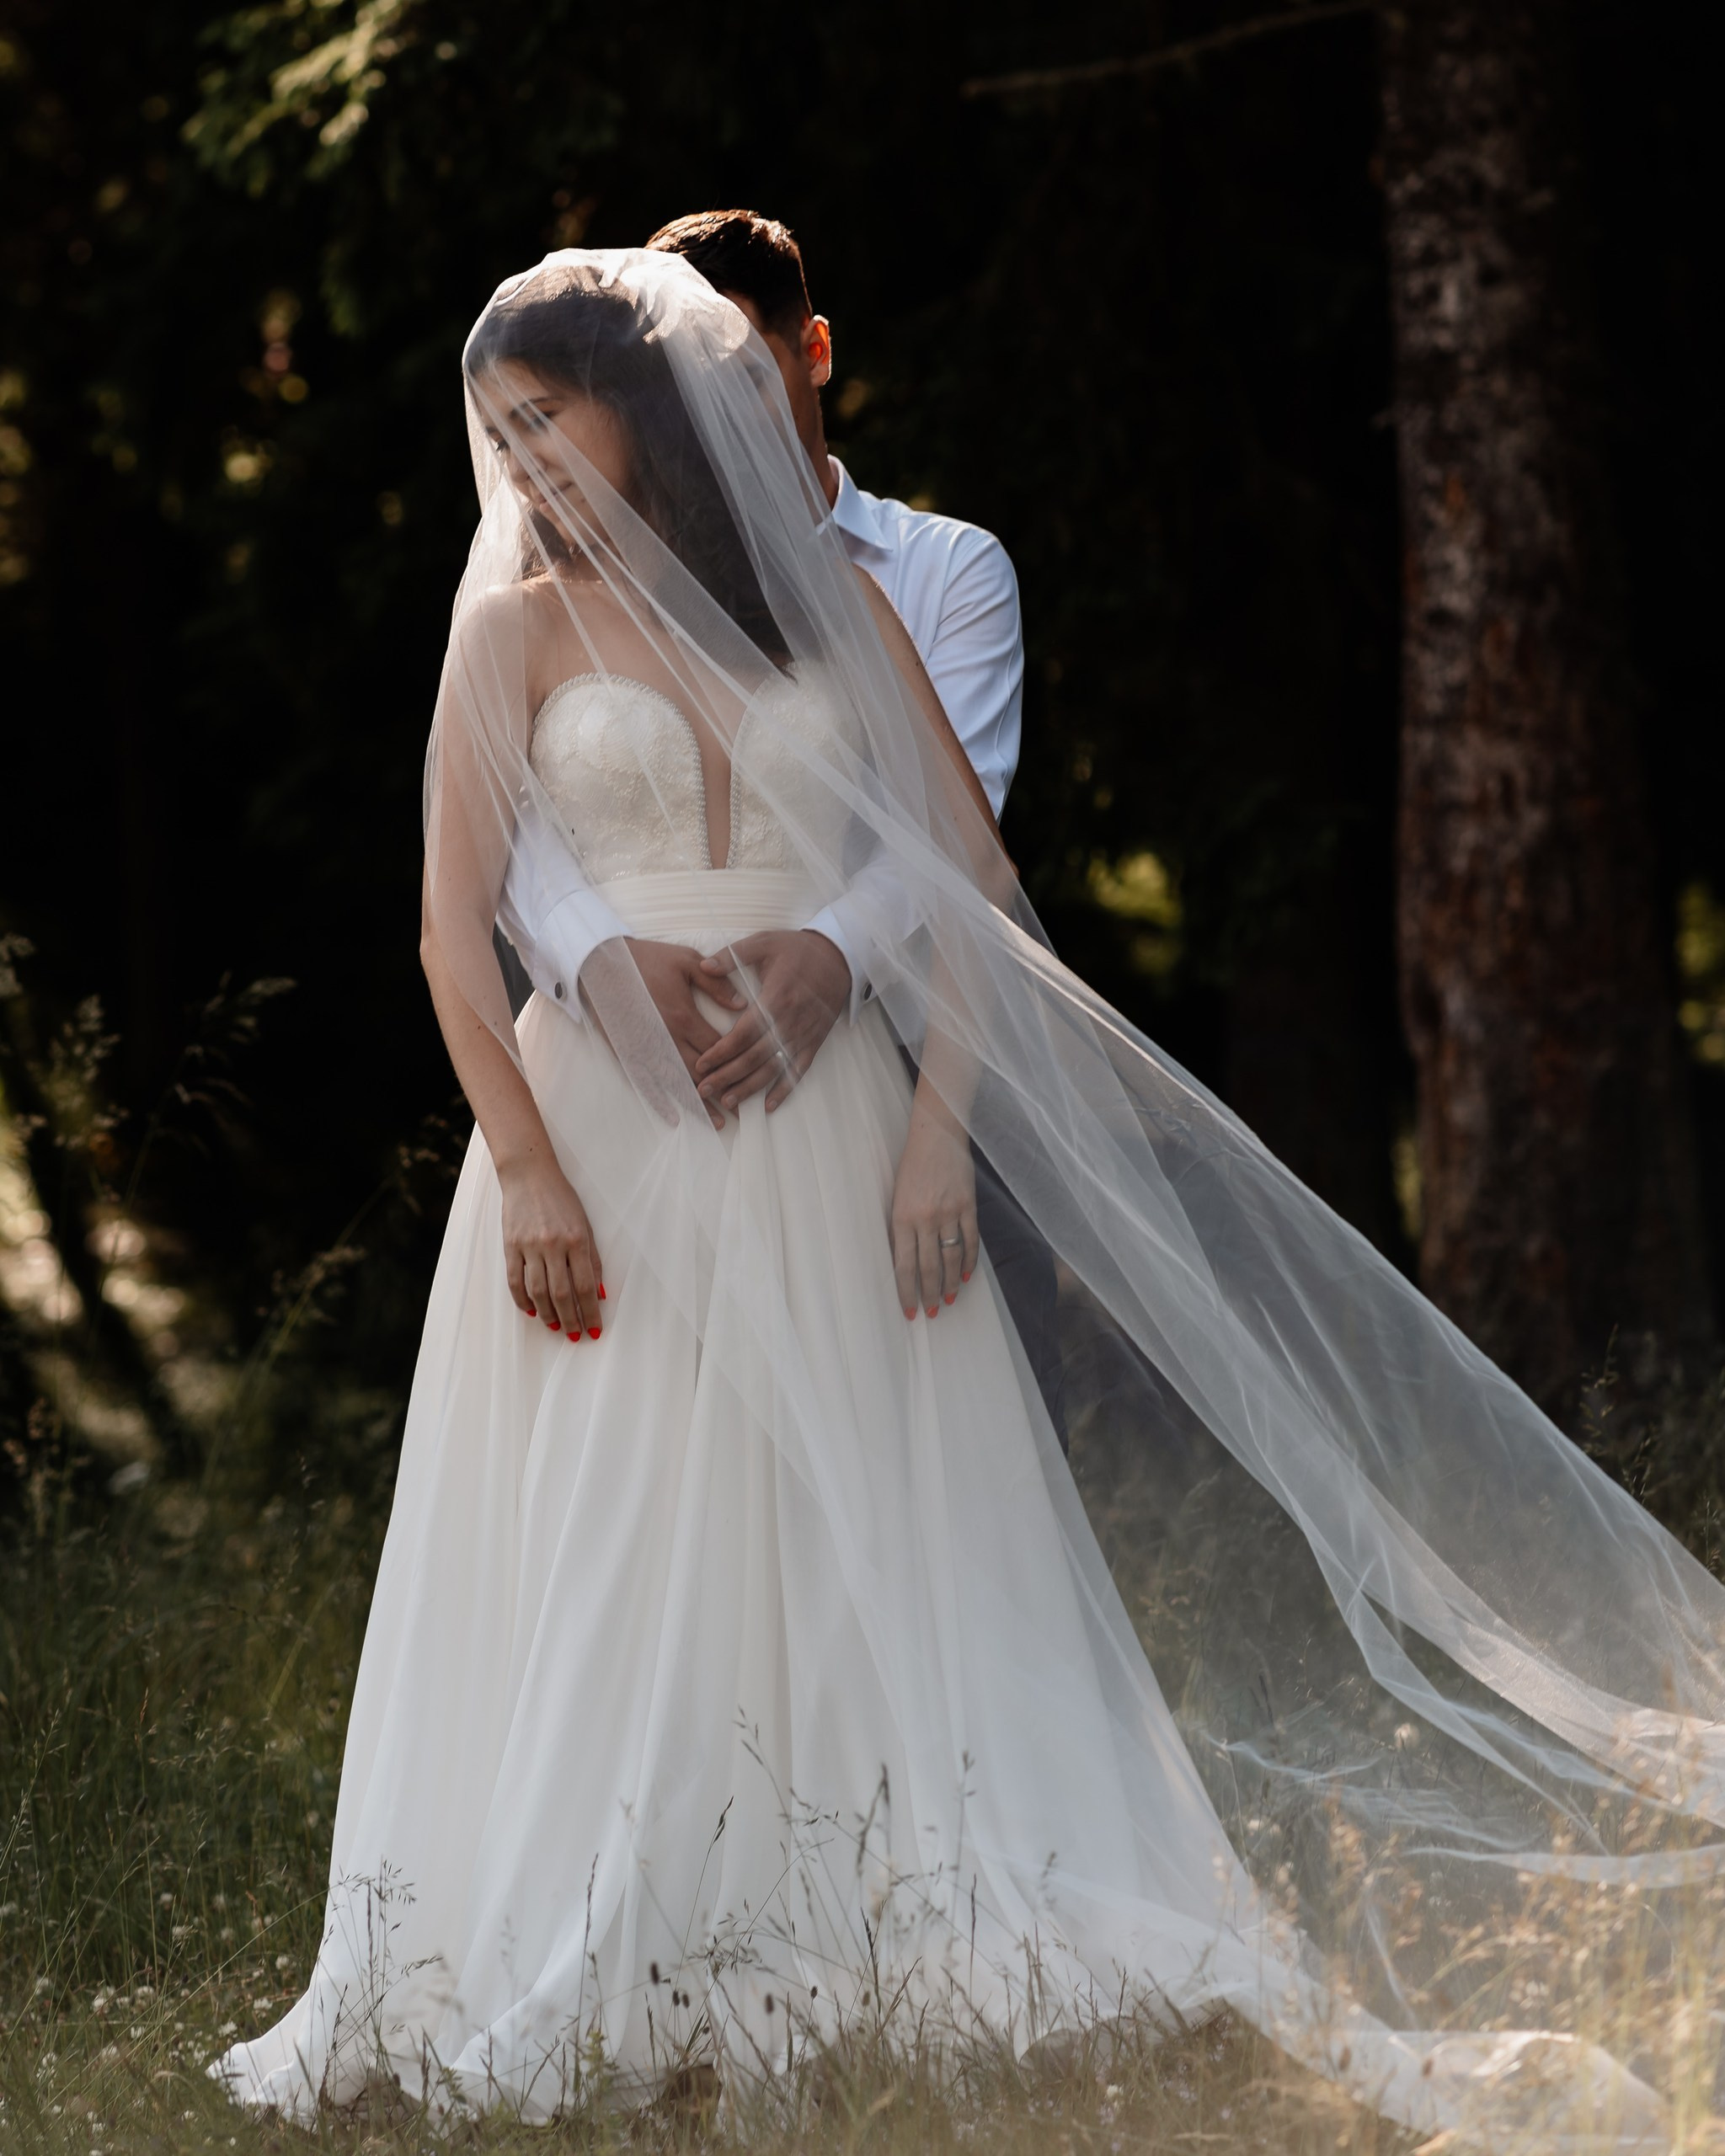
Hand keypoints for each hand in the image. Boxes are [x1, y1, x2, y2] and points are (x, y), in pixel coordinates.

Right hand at [498, 1156, 605, 1339]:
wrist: (529, 1175)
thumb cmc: (562, 1200)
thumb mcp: (586, 1225)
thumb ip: (592, 1260)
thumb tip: (599, 1294)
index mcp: (577, 1240)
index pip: (586, 1286)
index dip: (592, 1313)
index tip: (595, 1330)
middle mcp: (554, 1245)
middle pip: (562, 1294)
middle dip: (571, 1320)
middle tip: (576, 1336)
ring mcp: (530, 1246)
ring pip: (538, 1292)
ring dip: (548, 1314)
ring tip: (556, 1327)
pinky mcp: (511, 1246)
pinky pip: (515, 1281)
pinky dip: (523, 1300)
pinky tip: (532, 1311)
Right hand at [608, 935, 747, 1129]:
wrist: (601, 962)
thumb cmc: (647, 959)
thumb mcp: (687, 961)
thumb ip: (717, 983)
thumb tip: (744, 1004)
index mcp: (684, 1017)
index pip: (718, 1048)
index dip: (736, 1064)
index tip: (751, 1078)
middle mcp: (667, 1039)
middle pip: (701, 1074)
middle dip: (723, 1093)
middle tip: (741, 1112)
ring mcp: (646, 1049)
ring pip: (677, 1084)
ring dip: (698, 1105)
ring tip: (717, 1123)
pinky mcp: (628, 1052)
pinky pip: (646, 1083)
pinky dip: (660, 1101)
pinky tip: (673, 1117)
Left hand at [694, 930, 851, 1114]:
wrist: (838, 957)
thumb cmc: (797, 949)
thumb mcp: (764, 942)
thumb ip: (732, 955)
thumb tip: (704, 965)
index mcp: (775, 998)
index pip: (743, 1033)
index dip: (721, 1052)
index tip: (701, 1064)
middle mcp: (789, 1022)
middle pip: (755, 1057)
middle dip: (727, 1075)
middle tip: (704, 1089)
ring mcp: (803, 1035)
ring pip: (774, 1068)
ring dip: (750, 1087)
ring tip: (728, 1101)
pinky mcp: (814, 1042)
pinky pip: (799, 1070)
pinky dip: (785, 1089)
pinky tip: (769, 1105)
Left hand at [889, 1100, 978, 1319]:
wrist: (936, 1134)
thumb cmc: (912, 1166)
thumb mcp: (897, 1197)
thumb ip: (901, 1228)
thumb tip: (904, 1262)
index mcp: (901, 1217)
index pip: (904, 1266)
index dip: (907, 1293)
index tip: (910, 1312)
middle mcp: (925, 1218)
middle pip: (929, 1268)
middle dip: (930, 1294)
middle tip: (933, 1313)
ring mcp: (949, 1212)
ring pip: (951, 1258)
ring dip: (950, 1283)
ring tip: (950, 1300)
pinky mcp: (968, 1205)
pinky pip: (971, 1241)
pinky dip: (969, 1262)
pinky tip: (966, 1276)